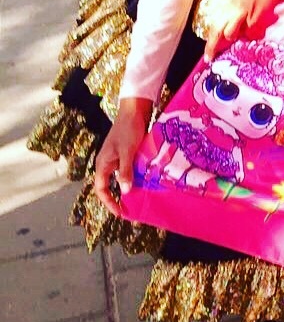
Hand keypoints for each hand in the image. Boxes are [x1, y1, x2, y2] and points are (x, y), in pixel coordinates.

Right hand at [93, 97, 150, 216]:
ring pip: (120, 179)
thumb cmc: (128, 129)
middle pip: (109, 186)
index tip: (120, 212)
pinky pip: (127, 171)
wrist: (135, 110)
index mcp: (103, 163)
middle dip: (118, 198)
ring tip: (139, 199)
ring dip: (128, 188)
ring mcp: (116, 159)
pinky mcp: (126, 154)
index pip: (101, 189)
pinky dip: (134, 178)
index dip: (109, 202)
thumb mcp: (127, 151)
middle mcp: (107, 163)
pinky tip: (144, 182)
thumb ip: (125, 171)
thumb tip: (125, 191)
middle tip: (130, 209)